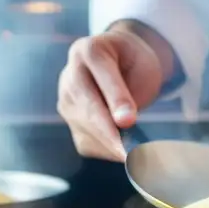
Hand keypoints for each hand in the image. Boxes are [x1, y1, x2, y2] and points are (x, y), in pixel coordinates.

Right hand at [57, 22, 171, 160]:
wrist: (118, 62)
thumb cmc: (134, 62)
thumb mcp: (143, 65)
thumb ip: (134, 90)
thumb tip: (125, 126)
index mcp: (90, 50)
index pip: (103, 76)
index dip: (116, 99)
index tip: (128, 121)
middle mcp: (71, 74)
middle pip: (88, 107)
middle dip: (110, 132)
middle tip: (131, 153)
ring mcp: (66, 98)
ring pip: (85, 128)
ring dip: (111, 146)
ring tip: (138, 158)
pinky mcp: (69, 120)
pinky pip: (86, 142)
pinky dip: (108, 151)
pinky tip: (125, 152)